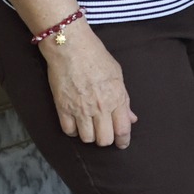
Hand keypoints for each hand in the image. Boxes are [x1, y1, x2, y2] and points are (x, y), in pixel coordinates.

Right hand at [43, 24, 136, 147]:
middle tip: (105, 134)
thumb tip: (131, 117)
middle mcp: (100, 107)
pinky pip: (68, 131)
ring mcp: (80, 109)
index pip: (123, 129)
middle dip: (106, 140)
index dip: (123, 140)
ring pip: (87, 138)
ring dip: (89, 136)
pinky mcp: (63, 108)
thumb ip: (124, 99)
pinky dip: (73, 131)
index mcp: (116, 98)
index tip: (122, 144)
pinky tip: (76, 124)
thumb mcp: (118, 76)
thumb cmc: (97, 58)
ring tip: (90, 127)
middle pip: (104, 139)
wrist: (71, 48)